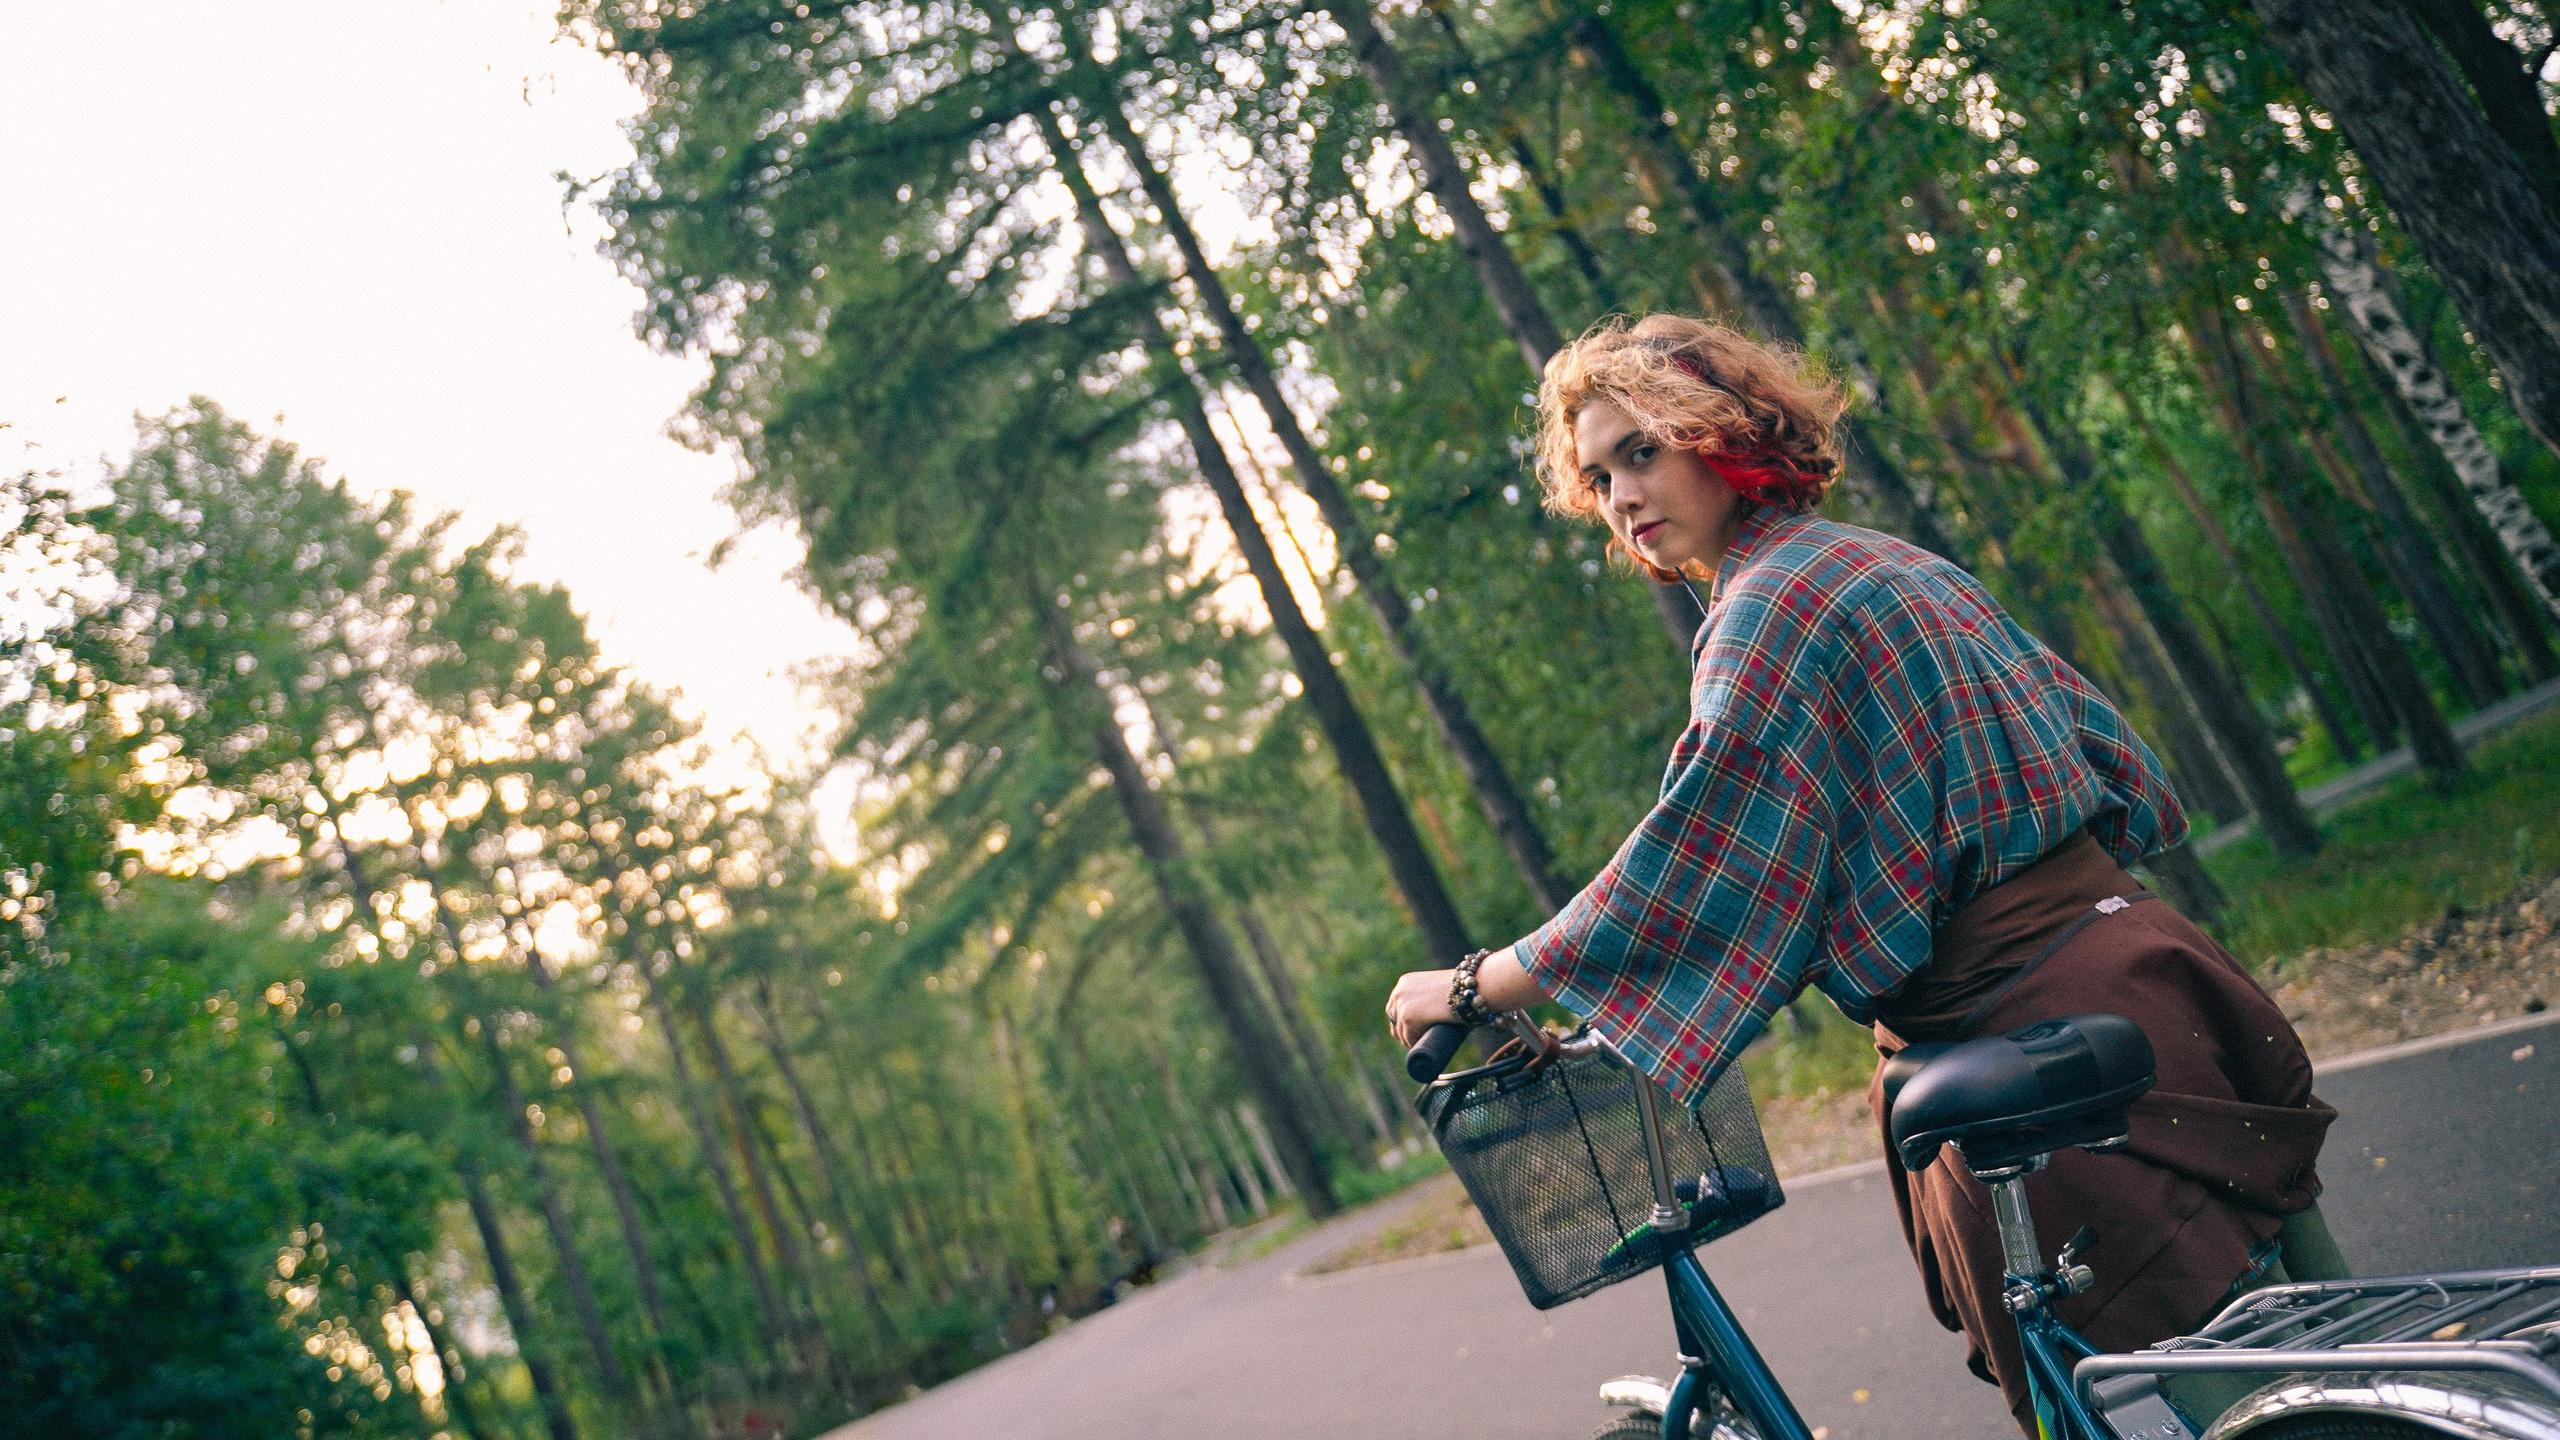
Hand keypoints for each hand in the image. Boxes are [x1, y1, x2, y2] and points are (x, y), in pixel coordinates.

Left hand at [1382, 947, 1555, 1047]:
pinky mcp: (1408, 1017)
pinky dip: (1414, 1045)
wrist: (1472, 988)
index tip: (1411, 1031)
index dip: (1402, 1021)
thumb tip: (1440, 1011)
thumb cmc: (1464, 988)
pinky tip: (1423, 1047)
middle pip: (1393, 1019)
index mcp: (1405, 982)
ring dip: (1410, 1041)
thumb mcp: (1442, 988)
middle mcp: (1399, 991)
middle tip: (1417, 1041)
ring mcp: (1402, 1004)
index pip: (1395, 1006)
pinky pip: (1408, 1038)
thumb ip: (1436, 996)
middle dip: (1403, 1032)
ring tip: (1425, 1045)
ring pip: (1401, 1032)